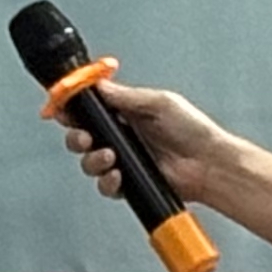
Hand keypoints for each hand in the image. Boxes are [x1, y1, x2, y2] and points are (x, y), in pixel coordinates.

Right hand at [61, 82, 235, 207]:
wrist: (209, 165)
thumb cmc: (194, 131)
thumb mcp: (159, 103)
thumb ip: (126, 96)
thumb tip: (99, 86)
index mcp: (126, 113)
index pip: (89, 110)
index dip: (71, 109)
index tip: (62, 107)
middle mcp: (121, 137)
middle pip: (81, 137)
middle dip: (75, 137)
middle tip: (84, 138)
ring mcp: (124, 161)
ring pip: (89, 162)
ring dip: (92, 160)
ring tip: (110, 157)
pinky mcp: (129, 183)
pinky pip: (105, 185)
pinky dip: (107, 182)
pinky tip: (118, 175)